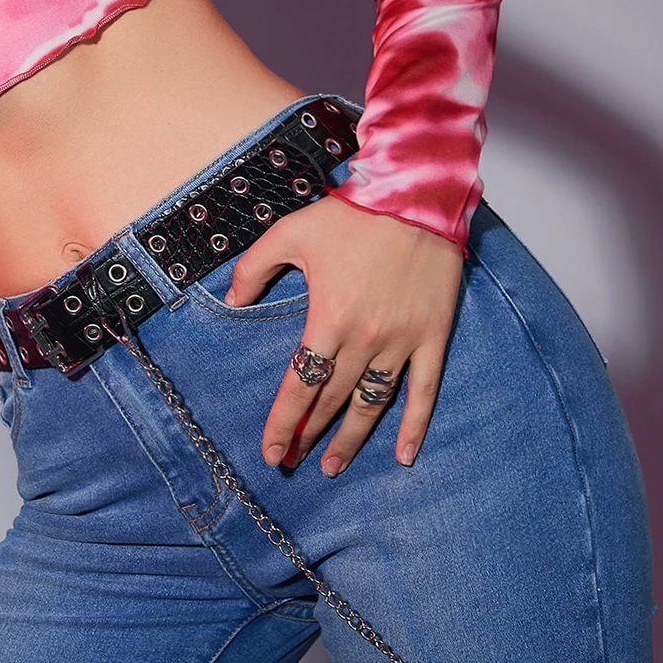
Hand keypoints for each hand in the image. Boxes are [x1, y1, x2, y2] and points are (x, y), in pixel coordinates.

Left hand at [224, 193, 462, 474]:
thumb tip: (230, 299)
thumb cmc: (351, 214)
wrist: (415, 197)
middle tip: (292, 461)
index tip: (271, 452)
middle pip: (331, 400)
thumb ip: (254, 268)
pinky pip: (424, 391)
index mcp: (328, 319)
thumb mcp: (289, 232)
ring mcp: (402, 341)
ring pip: (372, 404)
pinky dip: (415, 426)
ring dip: (351, 439)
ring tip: (332, 465)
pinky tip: (402, 455)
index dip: (283, 423)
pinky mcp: (432, 337)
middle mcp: (364, 339)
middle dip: (308, 435)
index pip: (300, 386)